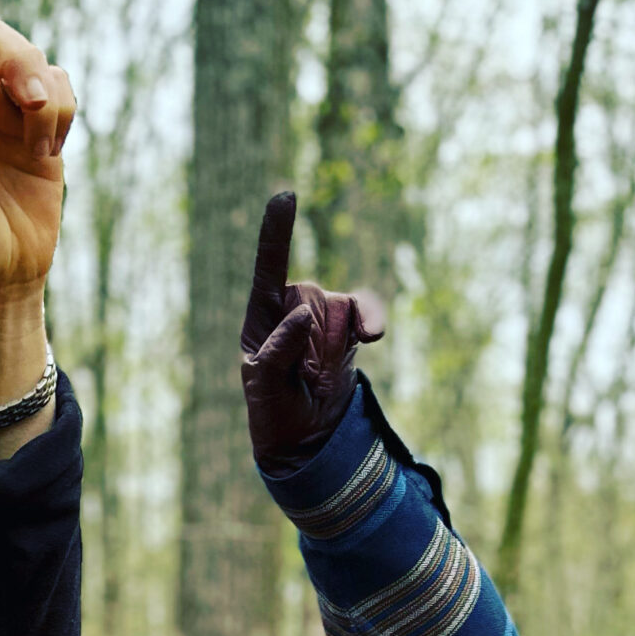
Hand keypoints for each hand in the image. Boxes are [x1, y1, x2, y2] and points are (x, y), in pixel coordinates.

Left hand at [0, 0, 72, 450]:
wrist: (0, 281)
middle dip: (18, 58)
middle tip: (33, 101)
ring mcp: (8, 112)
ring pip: (34, 62)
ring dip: (46, 92)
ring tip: (43, 139)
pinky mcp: (43, 129)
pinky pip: (63, 91)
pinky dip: (63, 112)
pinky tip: (51, 148)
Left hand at [241, 190, 384, 473]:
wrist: (307, 439)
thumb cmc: (274, 413)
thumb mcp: (266, 387)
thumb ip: (279, 349)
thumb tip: (301, 312)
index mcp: (260, 321)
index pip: (267, 270)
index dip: (276, 233)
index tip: (284, 196)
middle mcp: (290, 312)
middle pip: (309, 294)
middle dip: (314, 328)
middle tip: (306, 375)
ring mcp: (322, 319)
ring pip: (339, 304)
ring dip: (341, 333)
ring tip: (323, 375)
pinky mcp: (348, 330)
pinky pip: (364, 312)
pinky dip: (371, 319)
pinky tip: (374, 337)